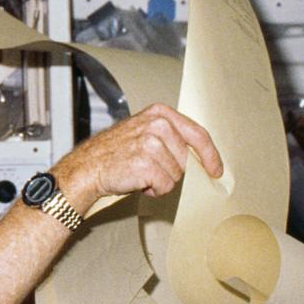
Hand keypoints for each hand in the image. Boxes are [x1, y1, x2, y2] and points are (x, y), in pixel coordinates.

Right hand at [54, 103, 222, 204]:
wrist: (87, 167)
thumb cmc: (115, 153)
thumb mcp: (144, 132)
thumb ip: (170, 137)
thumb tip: (199, 157)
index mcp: (160, 113)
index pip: (197, 134)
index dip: (210, 155)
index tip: (216, 169)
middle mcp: (157, 124)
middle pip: (186, 159)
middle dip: (172, 170)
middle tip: (149, 168)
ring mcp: (151, 143)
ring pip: (177, 175)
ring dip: (160, 181)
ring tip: (140, 174)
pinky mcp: (146, 163)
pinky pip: (165, 186)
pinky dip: (153, 190)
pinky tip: (137, 182)